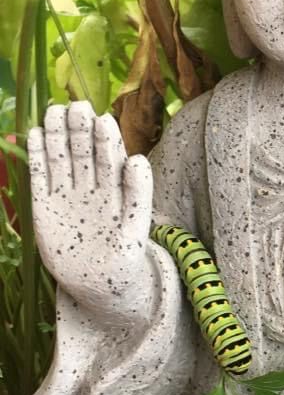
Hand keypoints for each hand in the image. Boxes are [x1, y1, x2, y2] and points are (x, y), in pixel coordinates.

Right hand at [28, 102, 153, 318]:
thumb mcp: (135, 230)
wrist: (98, 288)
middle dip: (81, 130)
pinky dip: (36, 156)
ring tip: (54, 111)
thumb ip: (137, 195)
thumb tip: (138, 159)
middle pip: (85, 153)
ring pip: (62, 159)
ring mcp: (67, 194)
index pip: (111, 158)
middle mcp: (91, 187)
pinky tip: (34, 134)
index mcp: (116, 190)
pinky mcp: (44, 205)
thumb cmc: (124, 261)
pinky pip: (40, 176)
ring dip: (57, 136)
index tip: (103, 118)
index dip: (106, 139)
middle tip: (77, 106)